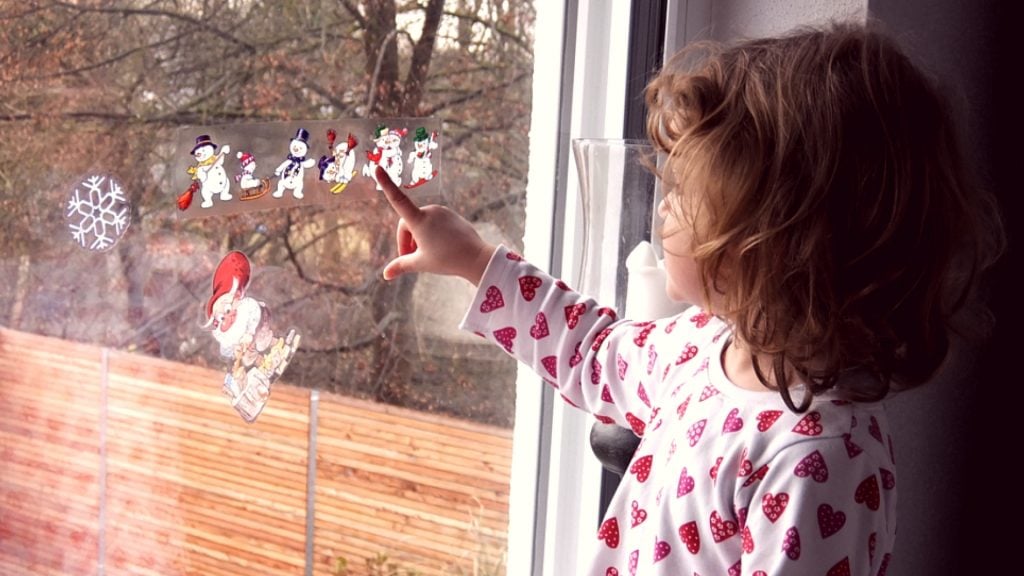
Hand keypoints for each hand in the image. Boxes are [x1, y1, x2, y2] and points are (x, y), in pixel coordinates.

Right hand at [377, 166, 494, 284]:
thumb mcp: (420, 264)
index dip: (386, 184)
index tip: (377, 167)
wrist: (476, 258)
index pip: (398, 199)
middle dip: (407, 241)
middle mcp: (430, 211)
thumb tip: (385, 275)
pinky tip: (439, 249)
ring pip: (422, 224)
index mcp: (419, 220)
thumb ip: (401, 266)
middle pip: (408, 224)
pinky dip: (431, 235)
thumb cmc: (447, 260)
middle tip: (410, 260)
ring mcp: (442, 212)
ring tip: (426, 256)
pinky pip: (435, 224)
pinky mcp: (451, 215)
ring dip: (418, 239)